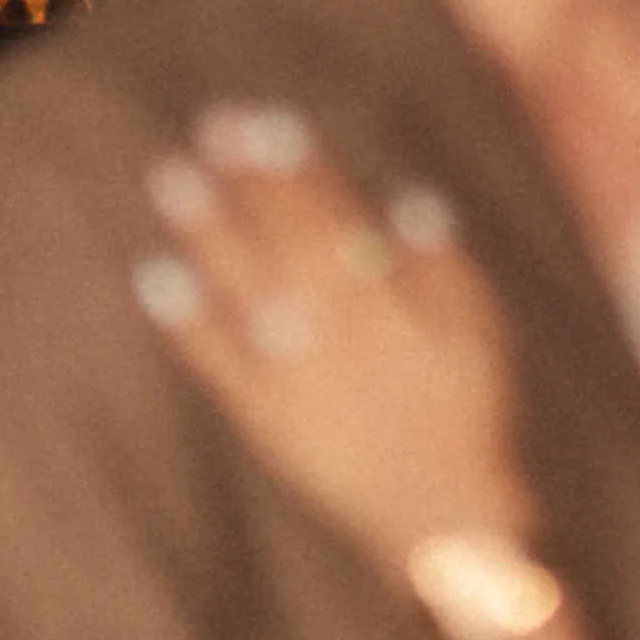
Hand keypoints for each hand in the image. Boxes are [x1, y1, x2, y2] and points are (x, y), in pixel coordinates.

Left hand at [132, 108, 530, 570]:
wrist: (445, 519)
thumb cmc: (472, 420)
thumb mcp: (482, 338)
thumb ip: (443, 269)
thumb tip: (408, 202)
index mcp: (387, 302)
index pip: (336, 218)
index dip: (301, 169)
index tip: (267, 120)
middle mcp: (336, 329)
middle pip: (285, 239)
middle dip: (250, 180)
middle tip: (213, 123)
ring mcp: (296, 372)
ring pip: (247, 288)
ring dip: (209, 231)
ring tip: (171, 176)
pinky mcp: (268, 418)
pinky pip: (222, 364)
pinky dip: (190, 321)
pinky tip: (157, 276)